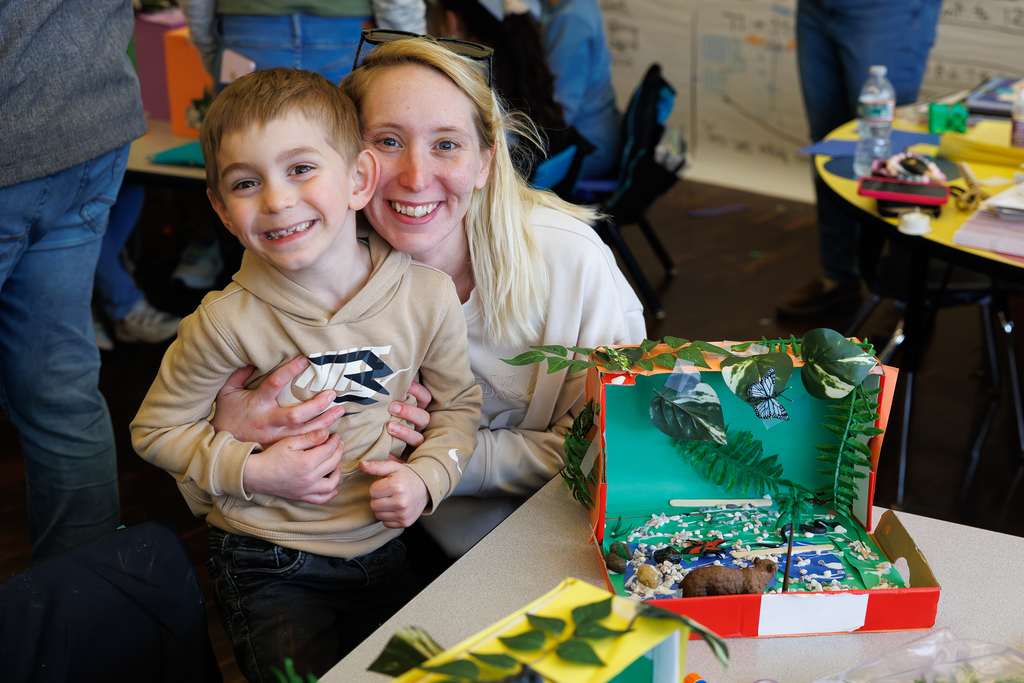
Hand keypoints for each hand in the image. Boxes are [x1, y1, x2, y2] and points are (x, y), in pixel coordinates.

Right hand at [212, 356, 344, 448]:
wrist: (222, 446)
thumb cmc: (227, 414)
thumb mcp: (227, 391)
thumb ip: (239, 374)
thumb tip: (251, 358)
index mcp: (258, 403)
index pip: (274, 383)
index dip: (289, 370)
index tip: (304, 359)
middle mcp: (269, 421)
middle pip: (296, 414)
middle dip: (317, 405)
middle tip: (332, 393)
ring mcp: (276, 436)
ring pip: (304, 431)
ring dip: (325, 421)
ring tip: (340, 410)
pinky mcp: (281, 446)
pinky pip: (303, 443)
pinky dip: (318, 438)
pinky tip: (332, 431)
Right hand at [242, 430, 342, 503]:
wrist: (256, 474)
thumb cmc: (271, 456)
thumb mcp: (289, 442)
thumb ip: (310, 437)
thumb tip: (327, 433)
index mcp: (307, 462)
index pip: (329, 450)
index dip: (335, 441)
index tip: (336, 435)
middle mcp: (310, 478)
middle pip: (333, 464)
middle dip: (339, 452)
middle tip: (338, 444)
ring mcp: (307, 489)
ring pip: (332, 483)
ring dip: (338, 471)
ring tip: (336, 461)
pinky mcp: (302, 496)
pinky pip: (321, 498)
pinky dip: (330, 494)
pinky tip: (334, 487)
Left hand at [359, 460, 429, 527]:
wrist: (426, 488)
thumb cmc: (406, 477)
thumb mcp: (393, 467)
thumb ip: (376, 466)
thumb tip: (361, 465)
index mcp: (397, 486)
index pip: (372, 491)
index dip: (377, 487)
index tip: (386, 485)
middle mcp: (401, 502)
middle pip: (373, 505)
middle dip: (378, 498)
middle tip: (389, 493)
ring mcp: (404, 514)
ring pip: (378, 515)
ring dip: (382, 508)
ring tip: (392, 500)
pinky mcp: (405, 523)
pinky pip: (386, 523)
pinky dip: (388, 517)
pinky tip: (396, 509)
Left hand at [386, 381, 431, 454]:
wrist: (385, 459)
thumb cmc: (383, 424)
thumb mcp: (389, 410)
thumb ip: (389, 399)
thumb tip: (376, 382)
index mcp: (417, 413)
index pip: (425, 399)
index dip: (418, 391)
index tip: (406, 385)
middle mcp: (419, 428)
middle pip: (423, 418)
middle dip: (409, 411)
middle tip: (392, 407)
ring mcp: (415, 445)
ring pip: (417, 438)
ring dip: (404, 432)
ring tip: (389, 426)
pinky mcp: (407, 460)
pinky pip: (404, 460)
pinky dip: (395, 457)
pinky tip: (386, 454)